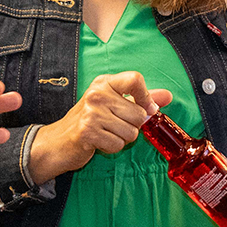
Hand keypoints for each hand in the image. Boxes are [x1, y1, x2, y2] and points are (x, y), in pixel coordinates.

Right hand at [30, 72, 174, 181]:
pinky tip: (99, 142)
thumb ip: (141, 99)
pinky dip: (111, 147)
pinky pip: (118, 144)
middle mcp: (97, 94)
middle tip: (114, 126)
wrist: (58, 141)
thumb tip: (168, 96)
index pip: (135, 79)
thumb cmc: (89, 121)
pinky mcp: (88, 131)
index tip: (145, 108)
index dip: (146, 97)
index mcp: (104, 82)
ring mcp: (91, 112)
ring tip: (105, 134)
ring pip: (131, 132)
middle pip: (139, 114)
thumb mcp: (113, 103)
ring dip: (122, 139)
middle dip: (132, 126)